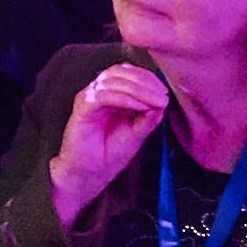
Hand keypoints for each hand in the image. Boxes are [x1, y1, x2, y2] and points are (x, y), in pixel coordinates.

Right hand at [44, 61, 174, 229]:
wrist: (91, 174)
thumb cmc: (110, 153)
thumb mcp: (137, 133)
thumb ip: (148, 117)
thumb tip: (163, 100)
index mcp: (111, 95)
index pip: (127, 74)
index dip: (147, 78)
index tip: (164, 92)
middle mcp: (98, 93)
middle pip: (120, 72)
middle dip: (145, 81)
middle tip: (162, 95)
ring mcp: (89, 98)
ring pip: (112, 80)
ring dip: (138, 89)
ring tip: (155, 102)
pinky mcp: (82, 108)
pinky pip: (103, 96)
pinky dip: (124, 98)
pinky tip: (139, 106)